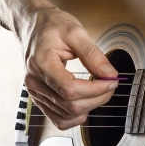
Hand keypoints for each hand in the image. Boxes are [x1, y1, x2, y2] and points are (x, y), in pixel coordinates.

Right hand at [0, 0, 118, 129]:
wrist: (33, 26)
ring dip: (88, 108)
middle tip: (110, 84)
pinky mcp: (38, 98)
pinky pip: (57, 119)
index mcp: (42, 62)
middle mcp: (34, 81)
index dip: (95, 90)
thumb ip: (93, 54)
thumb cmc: (51, 26)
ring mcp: (34, 92)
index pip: (69, 89)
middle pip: (69, 105)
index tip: (111, 81)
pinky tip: (84, 104)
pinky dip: (74, 117)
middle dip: (96, 98)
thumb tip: (110, 74)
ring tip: (100, 92)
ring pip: (65, 115)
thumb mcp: (75, 32)